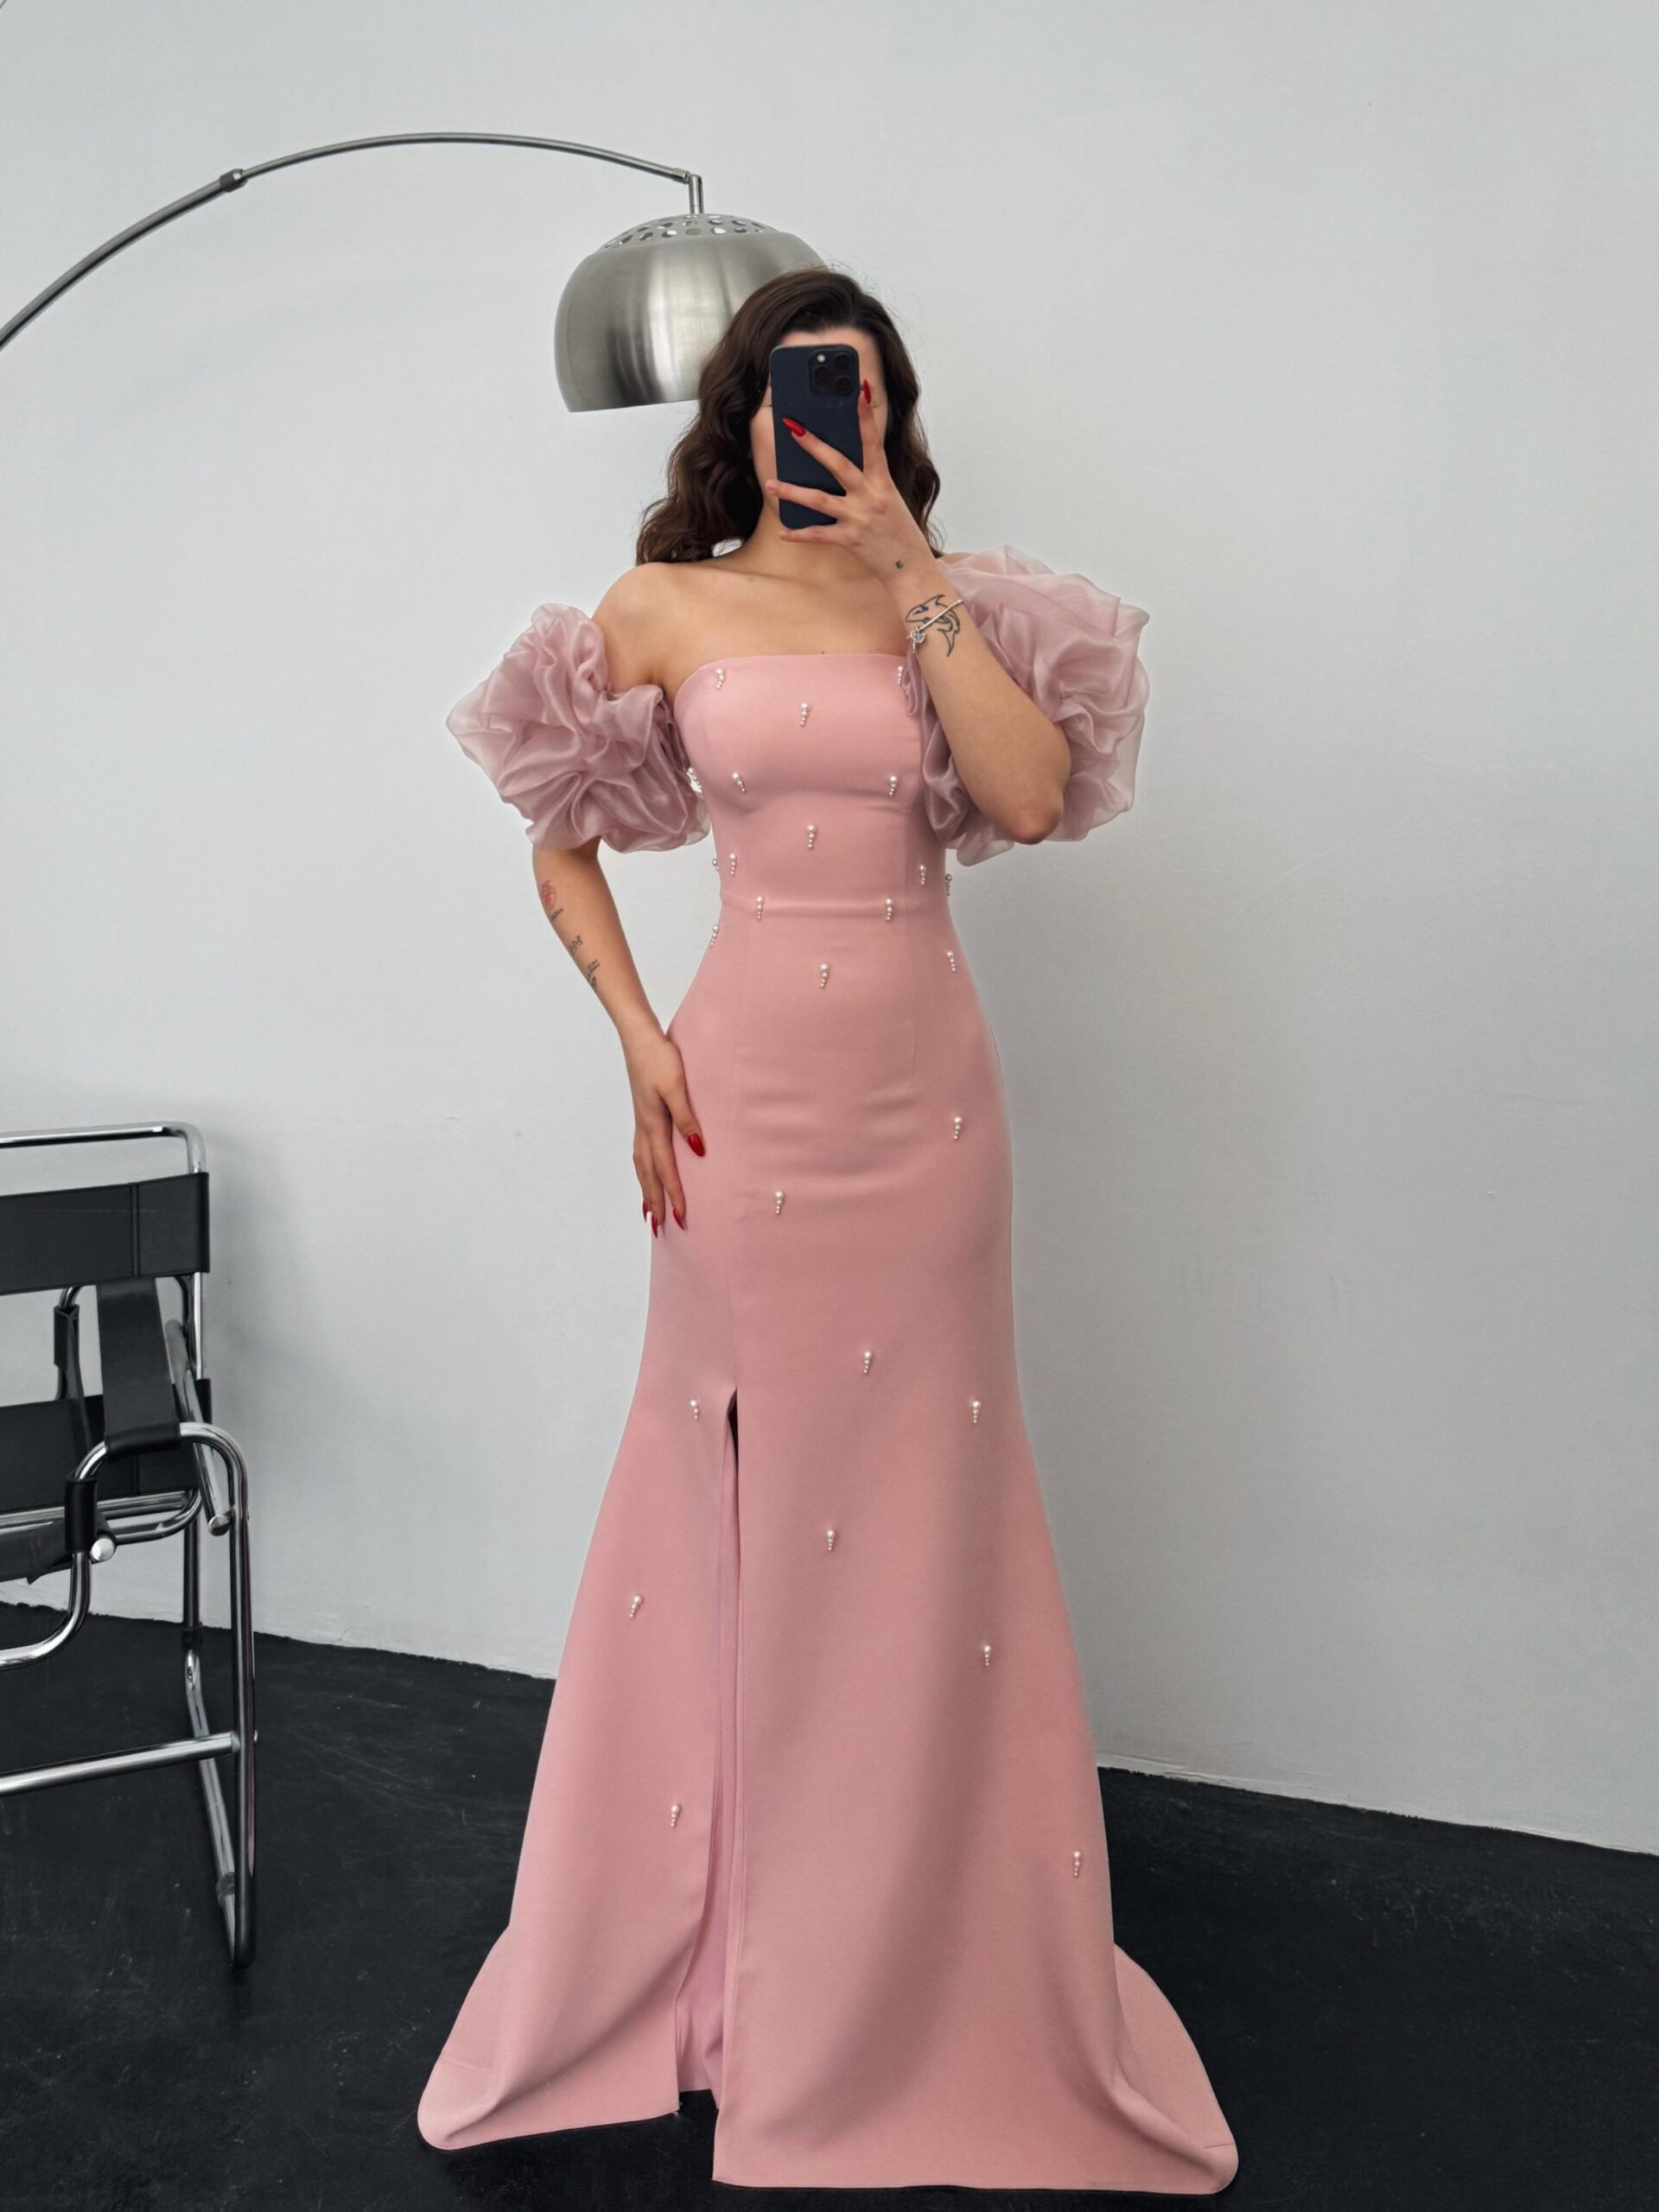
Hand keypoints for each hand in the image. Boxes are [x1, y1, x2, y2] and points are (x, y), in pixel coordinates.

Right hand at [622, 1024, 702, 1232]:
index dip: (674, 1194)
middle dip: (656, 1201)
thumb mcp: (676, 1086)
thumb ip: (687, 1118)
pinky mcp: (642, 1115)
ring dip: (646, 1190)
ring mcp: (640, 1123)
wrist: (638, 1038)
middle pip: (649, 1174)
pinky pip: (640, 1153)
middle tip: (660, 1228)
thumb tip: (697, 1149)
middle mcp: (644, 1129)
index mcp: (654, 1125)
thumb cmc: (659, 1058)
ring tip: (649, 1212)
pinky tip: (647, 1174)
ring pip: (641, 1166)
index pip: (665, 1169)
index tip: (680, 1218)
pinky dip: (643, 1171)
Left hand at [766, 382, 935, 580]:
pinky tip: (783, 532)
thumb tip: (835, 467)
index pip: (873, 442)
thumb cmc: (898, 531)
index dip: (865, 416)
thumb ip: (867, 483)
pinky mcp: (850, 541)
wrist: (911, 568)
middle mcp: (870, 496)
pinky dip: (799, 534)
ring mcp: (859, 518)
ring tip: (770, 483)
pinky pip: (818, 535)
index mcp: (883, 482)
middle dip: (813, 445)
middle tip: (791, 427)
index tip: (859, 389)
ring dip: (792, 491)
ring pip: (819, 499)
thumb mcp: (888, 500)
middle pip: (837, 464)